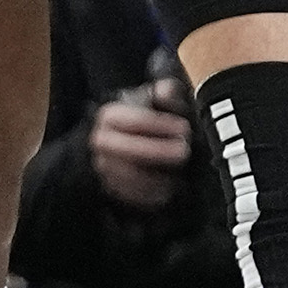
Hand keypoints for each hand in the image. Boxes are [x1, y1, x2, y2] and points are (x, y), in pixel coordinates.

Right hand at [88, 93, 192, 211]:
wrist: (114, 141)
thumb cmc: (139, 118)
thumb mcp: (151, 98)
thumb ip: (163, 92)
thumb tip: (166, 92)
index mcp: (110, 116)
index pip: (134, 121)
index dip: (161, 125)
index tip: (183, 128)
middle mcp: (102, 141)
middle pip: (130, 150)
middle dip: (160, 152)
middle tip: (184, 152)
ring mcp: (103, 166)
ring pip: (130, 176)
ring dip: (157, 176)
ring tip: (179, 173)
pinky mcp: (109, 188)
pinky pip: (129, 195)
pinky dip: (150, 194)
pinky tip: (168, 188)